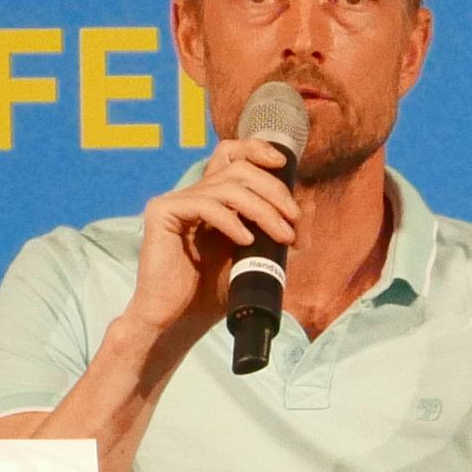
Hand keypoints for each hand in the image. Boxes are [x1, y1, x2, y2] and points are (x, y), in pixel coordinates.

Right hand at [118, 136, 301, 350]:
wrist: (179, 322)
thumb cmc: (214, 293)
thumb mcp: (258, 259)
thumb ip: (280, 234)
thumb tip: (308, 206)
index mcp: (214, 198)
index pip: (232, 155)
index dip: (257, 149)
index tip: (282, 163)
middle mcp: (195, 194)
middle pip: (238, 168)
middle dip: (273, 190)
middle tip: (293, 219)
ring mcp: (177, 201)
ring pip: (228, 186)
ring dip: (263, 209)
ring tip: (281, 236)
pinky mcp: (162, 213)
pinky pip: (205, 204)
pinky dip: (232, 221)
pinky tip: (246, 241)